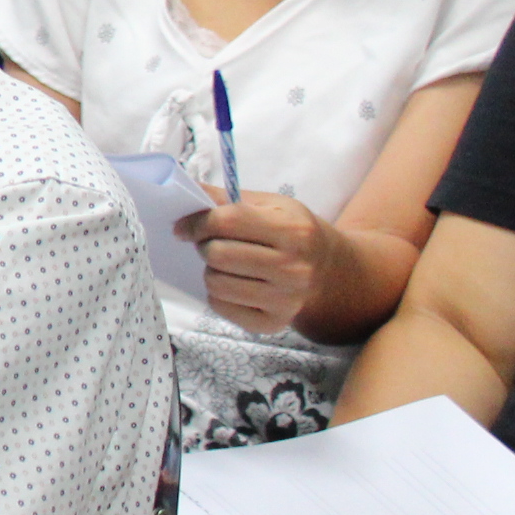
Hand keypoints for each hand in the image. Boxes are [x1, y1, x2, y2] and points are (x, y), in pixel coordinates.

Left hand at [180, 190, 342, 334]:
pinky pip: (221, 307)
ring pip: (216, 283)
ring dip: (211, 271)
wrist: (331, 273)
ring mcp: (286, 300)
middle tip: (212, 244)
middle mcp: (293, 268)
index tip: (184, 226)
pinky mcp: (274, 323)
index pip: (228, 222)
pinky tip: (235, 284)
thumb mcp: (272, 205)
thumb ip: (228, 197)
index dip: (197, 222)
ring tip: (226, 264)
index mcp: (293, 231)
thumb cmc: (293, 232)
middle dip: (204, 246)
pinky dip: (218, 294)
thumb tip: (184, 190)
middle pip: (218, 255)